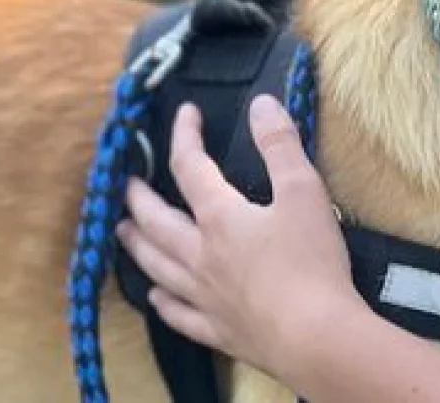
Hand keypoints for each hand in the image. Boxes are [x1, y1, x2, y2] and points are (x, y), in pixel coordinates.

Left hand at [117, 95, 358, 382]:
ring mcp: (205, 297)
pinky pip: (179, 315)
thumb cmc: (312, 262)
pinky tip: (156, 297)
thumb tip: (260, 103)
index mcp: (221, 218)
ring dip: (138, 246)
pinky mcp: (218, 330)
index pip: (191, 168)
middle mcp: (201, 256)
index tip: (185, 113)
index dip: (185, 136)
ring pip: (159, 267)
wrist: (315, 336)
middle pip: (158, 223)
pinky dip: (163, 303)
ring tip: (123, 232)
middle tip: (127, 184)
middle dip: (140, 199)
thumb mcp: (304, 191)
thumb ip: (280, 145)